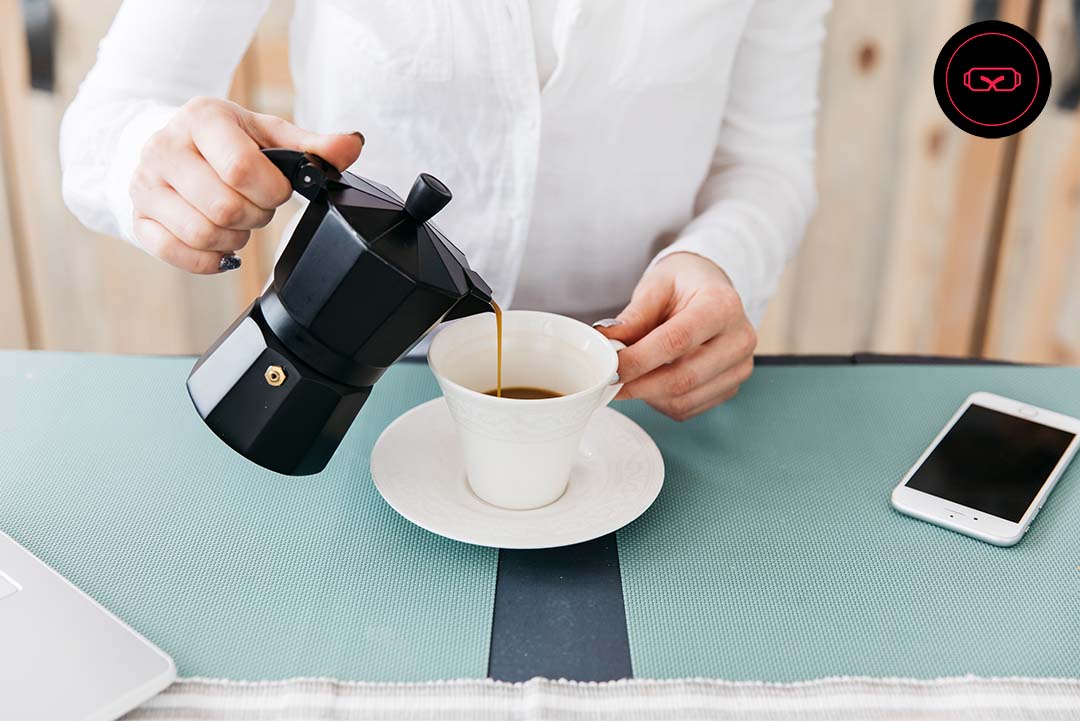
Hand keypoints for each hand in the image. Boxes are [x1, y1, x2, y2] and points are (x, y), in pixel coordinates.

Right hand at [130, 96, 363, 273]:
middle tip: (256, 205)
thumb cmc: (226, 140)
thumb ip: (312, 145)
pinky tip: (220, 244)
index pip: (242, 169)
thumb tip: (351, 145)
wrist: (171, 144)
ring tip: (238, 220)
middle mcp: (165, 148)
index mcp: (202, 118)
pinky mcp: (139, 219)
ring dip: (234, 238)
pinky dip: (210, 259)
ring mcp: (145, 186)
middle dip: (255, 216)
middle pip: (224, 207)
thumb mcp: (268, 133)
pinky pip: (177, 254)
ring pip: (202, 235)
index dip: (271, 190)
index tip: (275, 188)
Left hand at [597, 252, 755, 420]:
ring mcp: (739, 367)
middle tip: (609, 382)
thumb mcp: (657, 286)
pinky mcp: (731, 387)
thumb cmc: (684, 285)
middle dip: (639, 385)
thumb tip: (606, 340)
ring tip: (628, 378)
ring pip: (684, 399)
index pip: (677, 340)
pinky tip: (649, 383)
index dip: (639, 359)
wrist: (711, 290)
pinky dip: (660, 402)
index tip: (611, 368)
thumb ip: (634, 316)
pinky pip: (688, 408)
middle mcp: (739, 339)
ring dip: (647, 396)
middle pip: (684, 377)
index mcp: (723, 306)